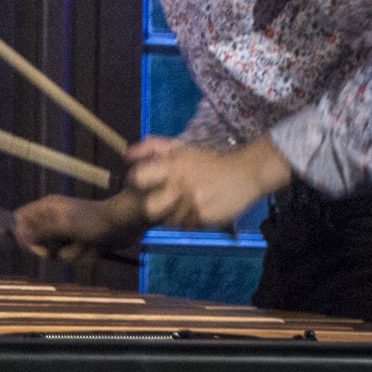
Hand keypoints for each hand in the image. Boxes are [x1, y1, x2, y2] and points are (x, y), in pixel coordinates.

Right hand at [13, 187, 148, 260]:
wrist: (124, 224)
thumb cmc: (93, 221)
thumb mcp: (64, 225)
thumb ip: (41, 230)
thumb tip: (21, 235)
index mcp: (47, 208)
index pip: (21, 218)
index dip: (22, 233)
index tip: (33, 246)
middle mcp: (53, 219)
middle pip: (36, 240)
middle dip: (50, 248)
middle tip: (62, 246)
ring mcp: (66, 231)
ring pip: (55, 251)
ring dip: (70, 253)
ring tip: (84, 244)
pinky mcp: (78, 241)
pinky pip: (70, 255)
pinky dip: (80, 255)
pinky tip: (91, 248)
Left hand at [125, 135, 290, 229]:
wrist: (246, 173)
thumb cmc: (209, 160)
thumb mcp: (180, 147)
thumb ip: (151, 147)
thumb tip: (125, 154)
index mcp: (172, 165)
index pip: (139, 178)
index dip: (135, 183)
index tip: (141, 184)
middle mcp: (180, 185)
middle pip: (150, 208)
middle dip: (152, 207)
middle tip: (162, 201)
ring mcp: (193, 202)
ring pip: (169, 219)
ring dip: (174, 213)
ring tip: (186, 202)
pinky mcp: (205, 216)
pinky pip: (187, 224)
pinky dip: (191, 218)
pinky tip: (200, 207)